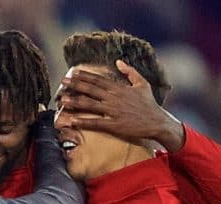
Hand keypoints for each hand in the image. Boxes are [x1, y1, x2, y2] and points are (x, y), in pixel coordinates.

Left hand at [57, 60, 184, 151]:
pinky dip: (84, 121)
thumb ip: (130, 71)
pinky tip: (73, 120)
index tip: (72, 73)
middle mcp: (114, 98)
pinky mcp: (114, 124)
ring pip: (90, 104)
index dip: (84, 76)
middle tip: (62, 82)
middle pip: (91, 89)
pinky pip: (96, 122)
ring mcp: (113, 111)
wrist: (157, 122)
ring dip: (75, 101)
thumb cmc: (149, 103)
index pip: (98, 79)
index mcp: (119, 88)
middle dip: (75, 85)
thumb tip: (118, 61)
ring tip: (63, 100)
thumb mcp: (142, 83)